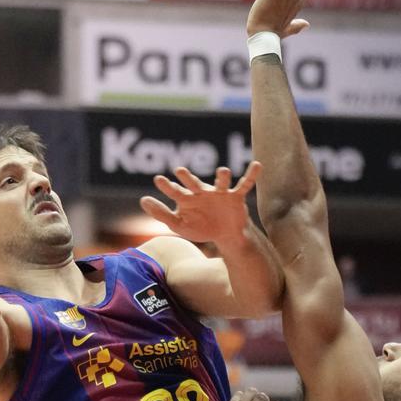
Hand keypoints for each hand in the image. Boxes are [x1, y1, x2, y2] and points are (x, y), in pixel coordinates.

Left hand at [140, 162, 262, 247]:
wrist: (224, 235)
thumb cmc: (200, 226)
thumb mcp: (179, 224)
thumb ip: (161, 213)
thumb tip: (143, 199)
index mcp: (188, 198)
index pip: (175, 191)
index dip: (167, 186)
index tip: (158, 180)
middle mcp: (203, 192)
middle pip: (195, 184)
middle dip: (188, 178)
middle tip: (180, 171)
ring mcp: (220, 193)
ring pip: (221, 182)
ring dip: (222, 176)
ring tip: (223, 171)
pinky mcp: (235, 197)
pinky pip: (245, 184)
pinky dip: (251, 175)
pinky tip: (257, 165)